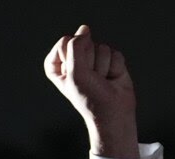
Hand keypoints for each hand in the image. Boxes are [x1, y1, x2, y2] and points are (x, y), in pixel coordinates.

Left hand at [44, 25, 139, 158]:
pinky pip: (114, 53)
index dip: (72, 57)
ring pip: (101, 47)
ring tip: (102, 81)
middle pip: (84, 43)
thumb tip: (85, 29)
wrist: (113, 113)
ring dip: (103, 66)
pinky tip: (112, 79)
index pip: (64, 43)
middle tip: (91, 80)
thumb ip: (76, 46)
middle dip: (90, 62)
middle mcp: (75, 61)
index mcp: (59, 65)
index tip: (74, 73)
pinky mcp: (110, 62)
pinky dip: (114, 67)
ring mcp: (94, 61)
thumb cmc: (89, 97)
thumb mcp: (76, 71)